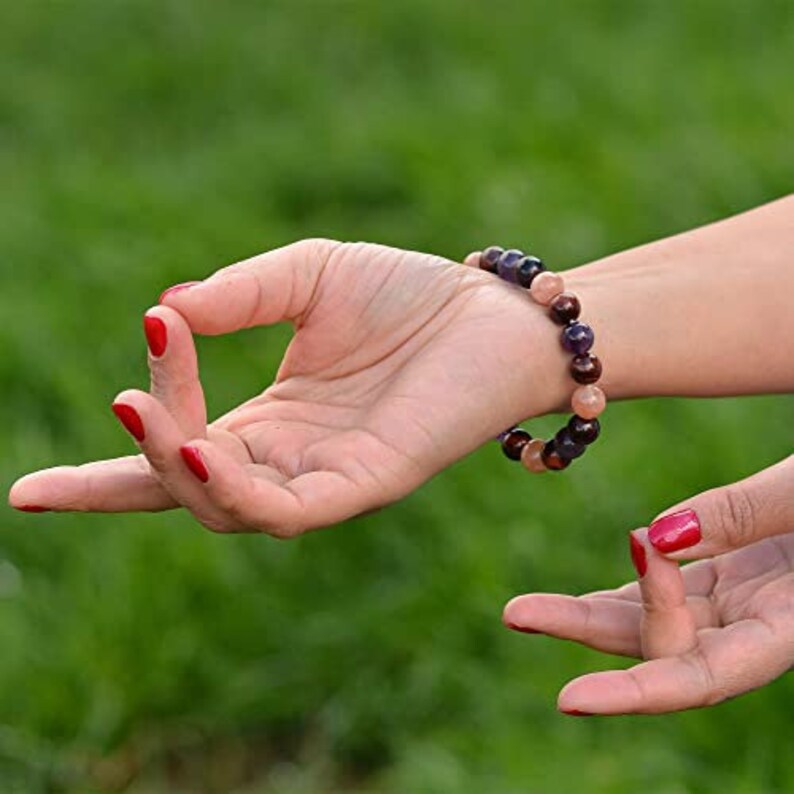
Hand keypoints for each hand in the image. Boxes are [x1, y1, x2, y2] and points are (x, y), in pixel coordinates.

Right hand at [9, 240, 563, 534]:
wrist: (494, 310)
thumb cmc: (409, 294)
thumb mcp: (309, 276)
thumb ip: (240, 295)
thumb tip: (165, 311)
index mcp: (268, 420)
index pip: (172, 455)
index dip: (99, 478)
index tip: (32, 485)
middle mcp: (289, 458)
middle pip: (186, 485)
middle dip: (139, 456)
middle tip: (126, 400)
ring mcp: (327, 477)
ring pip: (228, 507)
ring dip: (176, 467)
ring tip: (142, 410)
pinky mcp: (369, 483)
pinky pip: (288, 510)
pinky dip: (234, 488)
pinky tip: (195, 446)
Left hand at [503, 528, 793, 714]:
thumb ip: (740, 516)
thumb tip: (653, 535)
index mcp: (788, 625)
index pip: (701, 677)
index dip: (635, 694)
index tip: (568, 699)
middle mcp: (758, 622)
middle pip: (659, 647)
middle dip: (584, 633)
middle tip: (517, 613)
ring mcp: (741, 596)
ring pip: (653, 617)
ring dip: (587, 612)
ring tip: (523, 611)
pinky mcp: (730, 568)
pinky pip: (667, 583)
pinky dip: (629, 579)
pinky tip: (577, 595)